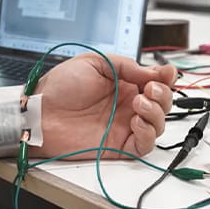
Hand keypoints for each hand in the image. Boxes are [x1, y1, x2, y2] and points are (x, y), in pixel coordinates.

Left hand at [30, 53, 175, 158]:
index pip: (154, 83)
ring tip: (139, 103)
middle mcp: (126, 106)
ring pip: (157, 125)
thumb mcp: (95, 63)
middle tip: (149, 89)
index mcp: (122, 85)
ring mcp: (122, 126)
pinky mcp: (117, 145)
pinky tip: (136, 121)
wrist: (41, 112)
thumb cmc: (61, 86)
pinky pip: (143, 145)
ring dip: (157, 113)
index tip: (168, 73)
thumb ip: (126, 66)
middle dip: (163, 95)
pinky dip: (147, 134)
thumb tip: (153, 74)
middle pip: (161, 105)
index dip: (166, 79)